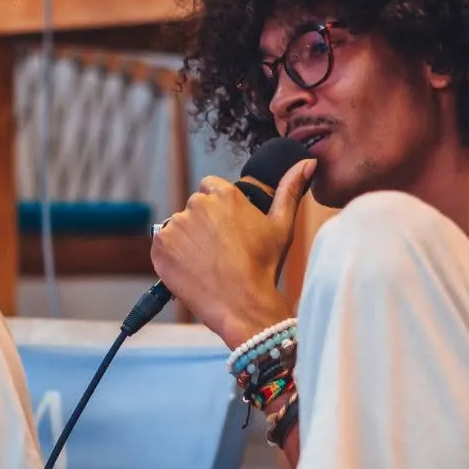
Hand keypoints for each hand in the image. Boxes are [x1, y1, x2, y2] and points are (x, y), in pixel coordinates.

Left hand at [151, 159, 315, 348]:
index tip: (226, 230)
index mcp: (225, 194)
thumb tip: (307, 163)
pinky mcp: (161, 246)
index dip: (218, 209)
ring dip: (188, 241)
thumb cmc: (264, 268)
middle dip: (203, 225)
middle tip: (219, 251)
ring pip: (179, 227)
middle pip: (194, 207)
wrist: (242, 305)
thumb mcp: (282, 226)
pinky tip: (192, 270)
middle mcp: (197, 204)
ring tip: (207, 263)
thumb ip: (289, 190)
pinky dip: (172, 256)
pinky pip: (163, 245)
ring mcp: (176, 225)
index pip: (210, 187)